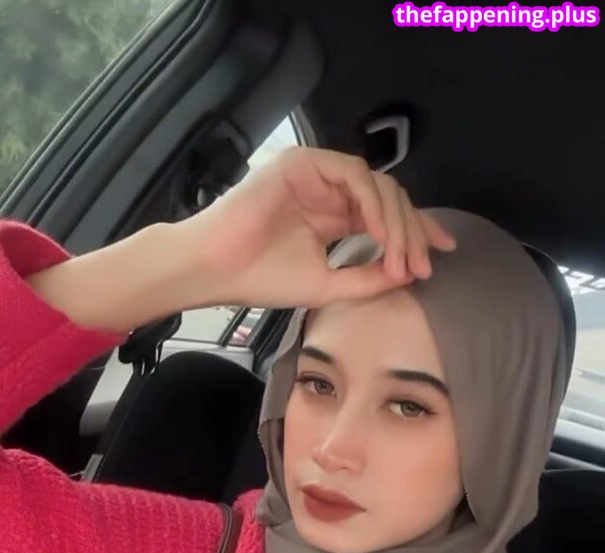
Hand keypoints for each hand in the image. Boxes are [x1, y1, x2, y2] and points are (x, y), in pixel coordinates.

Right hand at [182, 146, 456, 309]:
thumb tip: (407, 274)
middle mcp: (329, 190)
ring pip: (379, 186)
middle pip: (389, 199)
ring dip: (398, 224)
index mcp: (333, 215)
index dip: (417, 232)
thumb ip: (366, 278)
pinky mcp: (305, 163)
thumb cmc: (259, 278)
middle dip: (413, 233)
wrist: (215, 270)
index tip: (442, 254)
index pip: (385, 216)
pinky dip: (375, 205)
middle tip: (422, 266)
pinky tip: (381, 235)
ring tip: (402, 259)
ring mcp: (317, 173)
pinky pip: (356, 176)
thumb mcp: (327, 285)